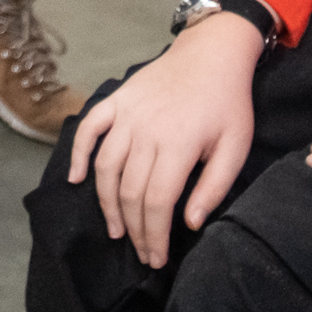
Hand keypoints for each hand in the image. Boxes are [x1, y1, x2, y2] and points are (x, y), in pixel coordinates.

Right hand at [67, 7, 261, 267]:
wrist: (211, 53)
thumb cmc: (228, 103)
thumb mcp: (235, 147)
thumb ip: (214, 188)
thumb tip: (189, 224)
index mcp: (177, 145)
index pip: (156, 202)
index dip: (154, 236)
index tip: (156, 259)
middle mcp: (145, 131)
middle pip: (129, 191)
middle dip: (134, 230)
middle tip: (141, 252)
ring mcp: (126, 115)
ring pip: (106, 168)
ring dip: (106, 204)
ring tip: (116, 229)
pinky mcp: (116, 101)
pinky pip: (88, 130)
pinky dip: (77, 155)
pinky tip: (76, 179)